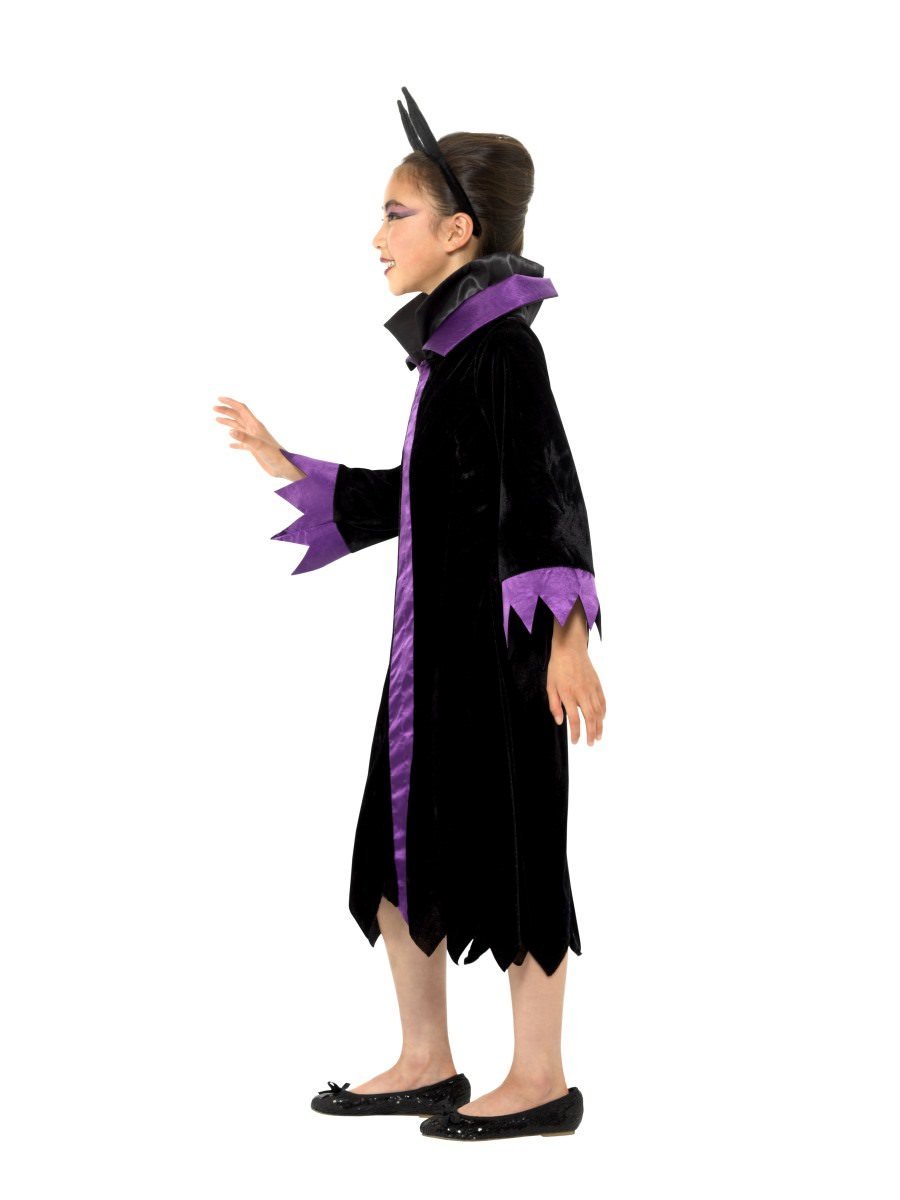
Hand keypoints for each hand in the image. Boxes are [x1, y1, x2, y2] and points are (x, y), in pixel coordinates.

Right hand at [213, 396, 300, 478]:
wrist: (283, 467)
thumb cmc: (274, 455)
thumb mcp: (258, 446)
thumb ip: (244, 438)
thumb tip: (230, 431)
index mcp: (256, 426)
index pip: (241, 409)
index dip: (230, 403)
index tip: (219, 399)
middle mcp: (254, 430)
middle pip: (238, 416)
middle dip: (226, 411)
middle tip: (214, 408)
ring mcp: (253, 439)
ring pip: (238, 428)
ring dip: (228, 422)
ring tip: (217, 419)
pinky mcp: (254, 449)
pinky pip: (242, 443)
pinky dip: (235, 442)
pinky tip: (230, 444)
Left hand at [547, 604, 605, 745]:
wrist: (570, 649)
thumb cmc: (558, 668)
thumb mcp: (550, 686)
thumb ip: (555, 705)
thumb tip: (560, 721)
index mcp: (569, 695)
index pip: (575, 719)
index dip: (576, 733)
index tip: (576, 741)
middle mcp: (582, 693)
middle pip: (590, 718)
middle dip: (591, 733)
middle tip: (591, 743)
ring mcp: (592, 689)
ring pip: (599, 711)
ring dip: (600, 725)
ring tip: (599, 736)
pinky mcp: (597, 684)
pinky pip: (603, 701)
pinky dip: (603, 712)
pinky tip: (602, 719)